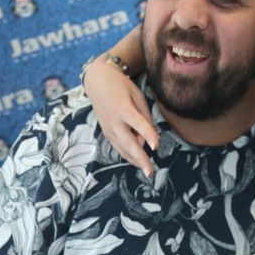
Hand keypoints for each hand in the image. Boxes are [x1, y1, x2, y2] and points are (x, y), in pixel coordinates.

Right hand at [83, 57, 157, 176]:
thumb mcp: (137, 95)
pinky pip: (118, 147)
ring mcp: (108, 128)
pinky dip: (128, 155)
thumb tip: (151, 136)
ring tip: (147, 169)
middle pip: (128, 143)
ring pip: (122, 149)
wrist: (97, 81)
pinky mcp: (106, 132)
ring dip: (135, 160)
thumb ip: (145, 116)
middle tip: (150, 173)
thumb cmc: (121, 86)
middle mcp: (113, 121)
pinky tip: (138, 160)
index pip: (138, 124)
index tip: (156, 147)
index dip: (148, 135)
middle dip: (140, 159)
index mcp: (123, 108)